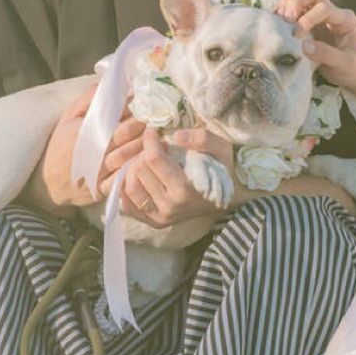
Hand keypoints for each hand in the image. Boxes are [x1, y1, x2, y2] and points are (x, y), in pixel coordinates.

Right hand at [25, 84, 145, 214]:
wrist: (49, 183)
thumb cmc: (59, 147)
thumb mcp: (67, 118)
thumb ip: (87, 99)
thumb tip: (108, 82)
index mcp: (87, 132)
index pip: (120, 118)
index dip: (137, 110)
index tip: (147, 103)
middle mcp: (96, 152)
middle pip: (130, 135)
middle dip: (146, 125)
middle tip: (158, 117)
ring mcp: (102, 172)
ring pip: (132, 155)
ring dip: (147, 144)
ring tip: (157, 136)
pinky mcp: (105, 188)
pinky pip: (126, 177)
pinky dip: (138, 168)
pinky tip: (147, 160)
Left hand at [106, 128, 235, 227]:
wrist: (228, 196)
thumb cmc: (223, 168)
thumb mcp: (221, 148)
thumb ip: (203, 139)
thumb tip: (177, 136)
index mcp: (184, 190)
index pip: (153, 159)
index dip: (150, 140)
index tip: (153, 131)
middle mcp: (170, 207)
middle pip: (138, 171)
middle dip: (143, 153)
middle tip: (155, 148)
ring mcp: (160, 217)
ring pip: (129, 187)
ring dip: (134, 169)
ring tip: (147, 161)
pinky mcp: (154, 222)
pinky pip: (127, 205)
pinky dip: (128, 188)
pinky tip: (141, 176)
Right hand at [277, 0, 355, 90]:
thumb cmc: (355, 67)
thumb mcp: (346, 64)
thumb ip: (327, 54)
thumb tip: (303, 46)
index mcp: (344, 19)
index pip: (324, 8)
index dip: (307, 19)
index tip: (296, 35)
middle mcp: (332, 11)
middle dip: (295, 2)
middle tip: (285, 20)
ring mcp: (319, 14)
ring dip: (287, 3)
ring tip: (279, 20)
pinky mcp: (308, 20)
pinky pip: (294, 7)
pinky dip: (283, 10)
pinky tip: (277, 22)